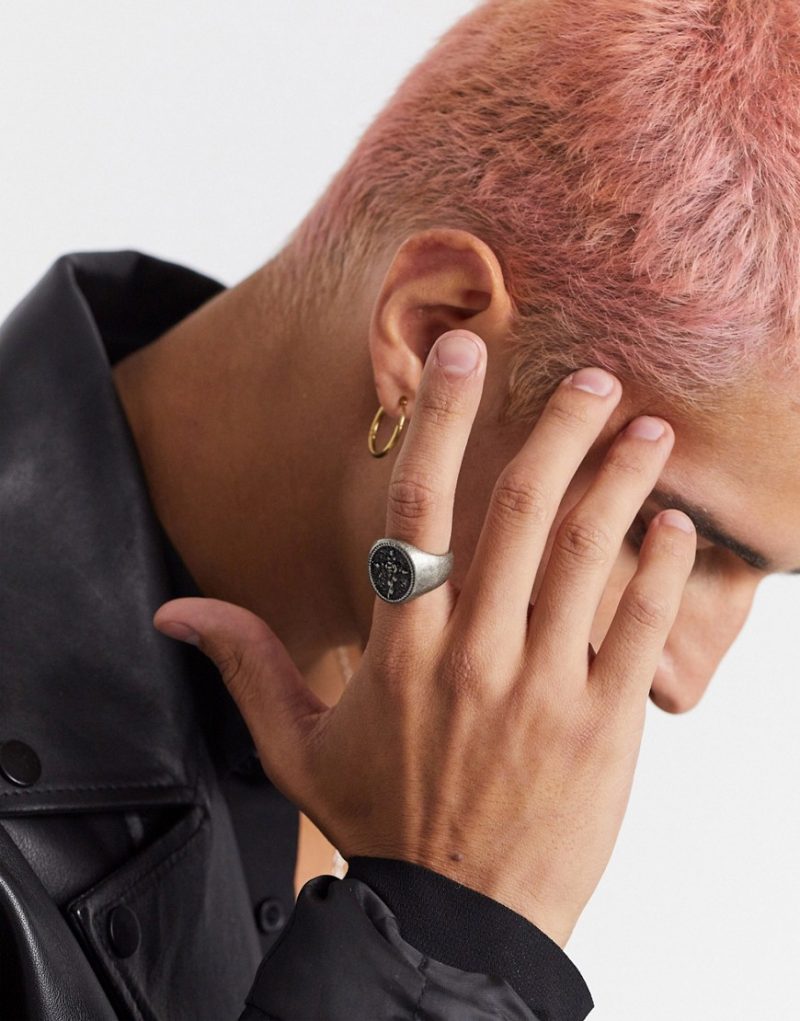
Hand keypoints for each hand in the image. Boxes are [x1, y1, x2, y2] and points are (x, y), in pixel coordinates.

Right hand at [153, 330, 694, 946]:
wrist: (456, 925)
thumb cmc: (379, 826)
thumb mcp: (294, 748)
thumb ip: (243, 665)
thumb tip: (173, 611)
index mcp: (400, 649)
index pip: (417, 510)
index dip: (440, 421)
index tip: (464, 354)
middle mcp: (473, 655)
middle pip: (517, 514)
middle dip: (558, 432)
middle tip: (596, 377)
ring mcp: (542, 688)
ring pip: (583, 559)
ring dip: (619, 482)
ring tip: (650, 428)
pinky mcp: (602, 727)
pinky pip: (637, 631)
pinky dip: (660, 572)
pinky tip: (675, 525)